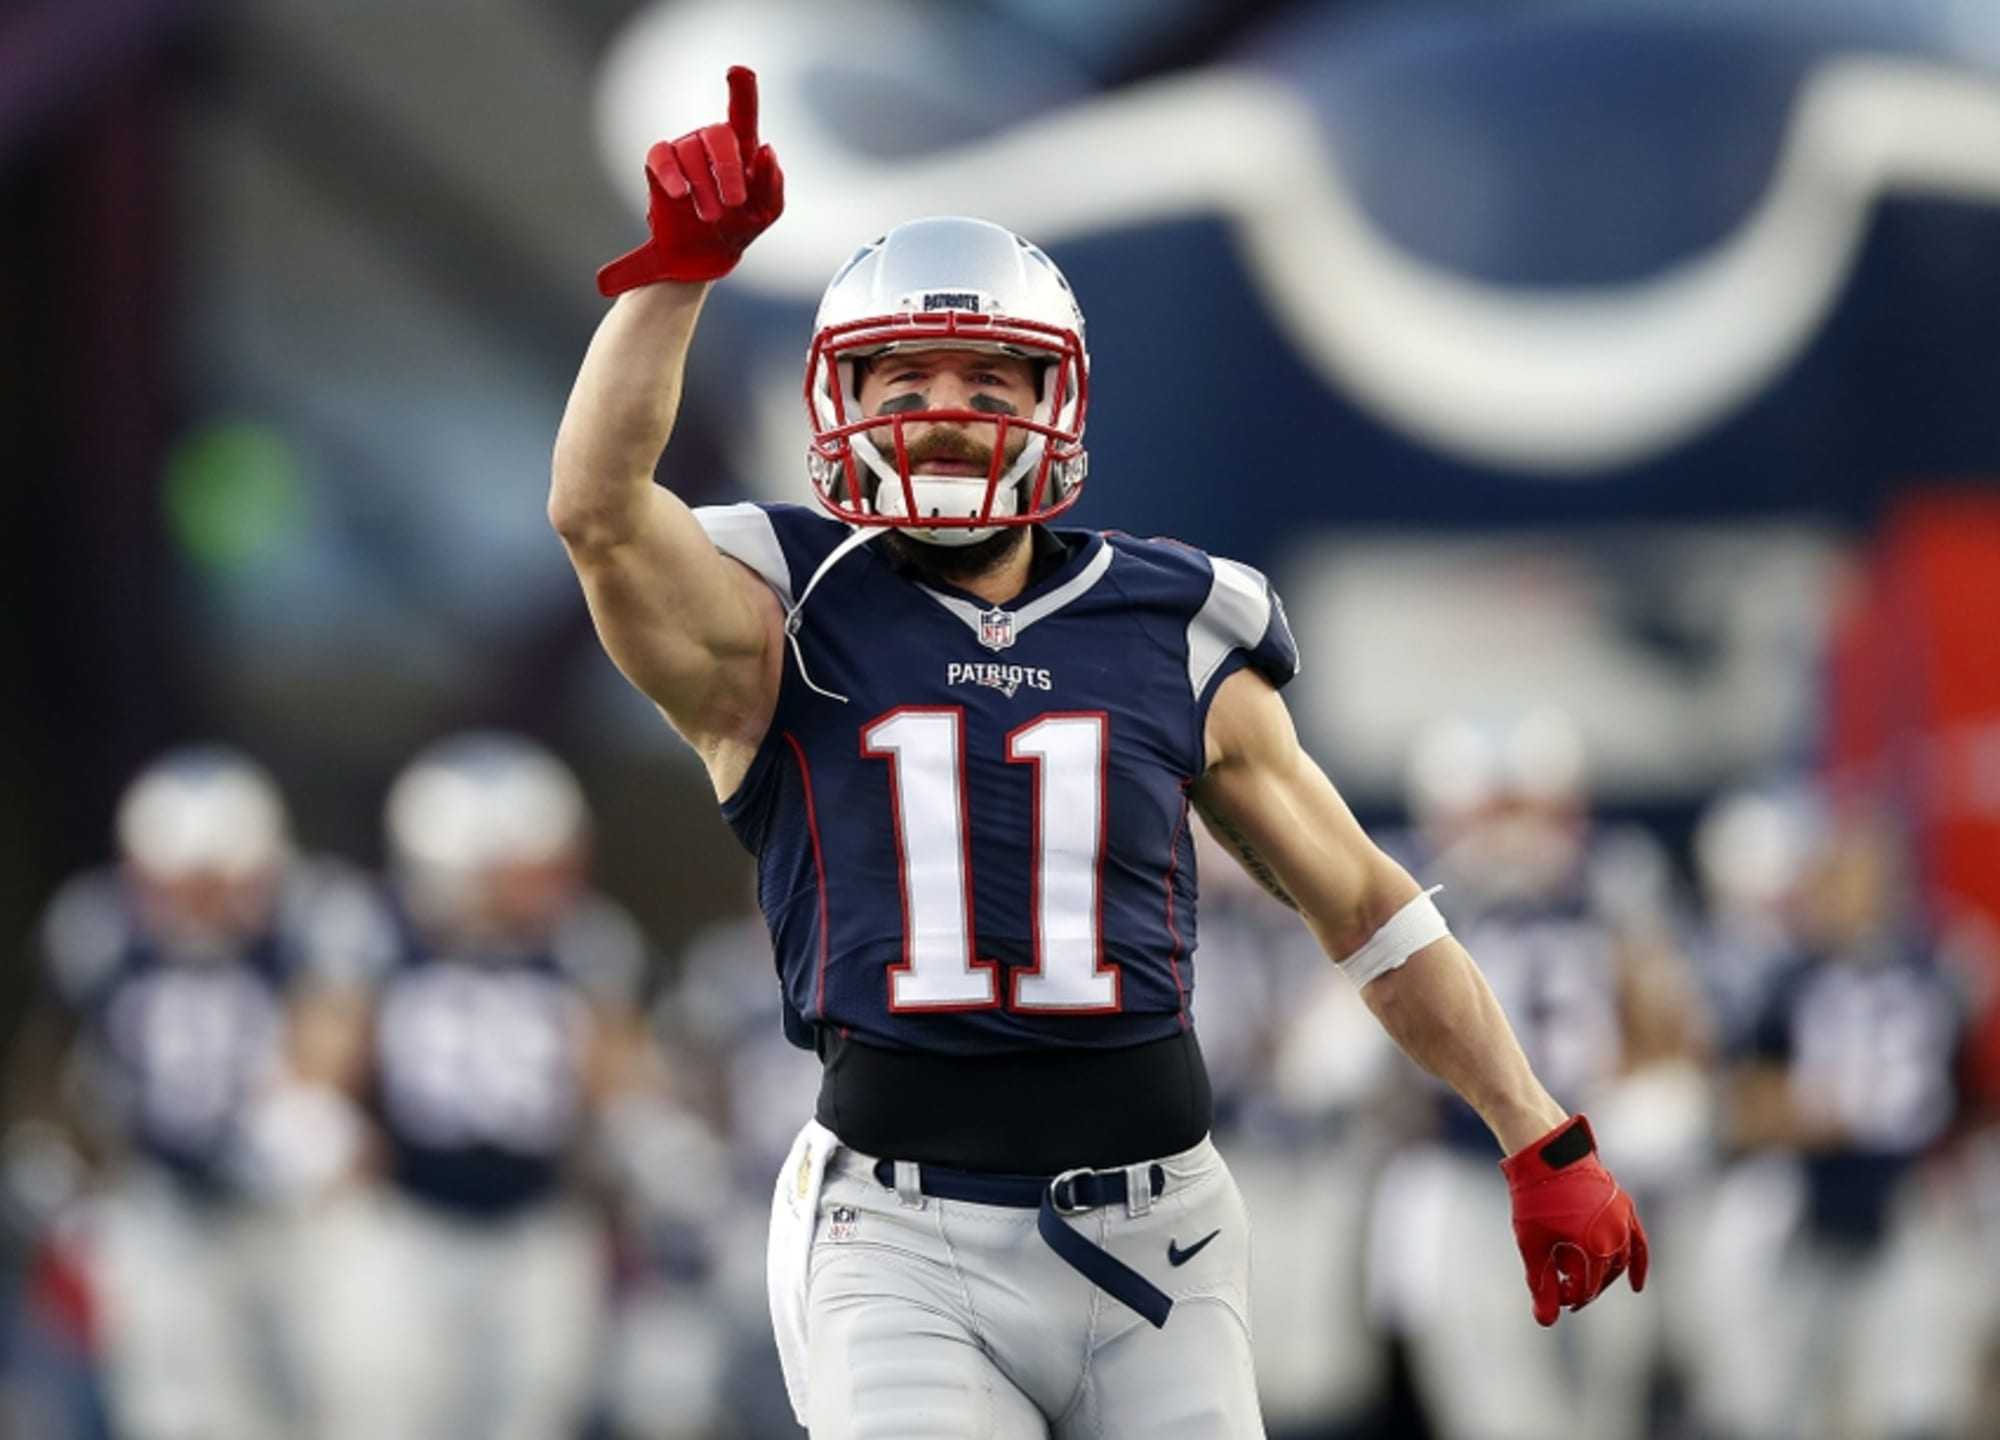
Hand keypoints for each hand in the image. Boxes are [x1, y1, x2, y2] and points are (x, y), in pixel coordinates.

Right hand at [598, 66, 784, 295]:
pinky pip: (660, 156)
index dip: (742, 90)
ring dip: (704, 187)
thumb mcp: (766, 213)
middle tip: (734, 203)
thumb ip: (773, 184)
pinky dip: (670, 172)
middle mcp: (712, 143)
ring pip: (691, 151)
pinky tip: (680, 193)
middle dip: (729, 168)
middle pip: (719, 134)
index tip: (738, 71)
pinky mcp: (660, 167)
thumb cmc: (740, 227)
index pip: (743, 113)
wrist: (706, 258)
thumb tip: (766, 149)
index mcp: (743, 149)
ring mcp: (685, 152)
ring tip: (711, 217)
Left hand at [1499, 1114, 1647, 1325]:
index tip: (1549, 1294)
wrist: (1545, 1151)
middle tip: (1563, 1294)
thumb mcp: (1531, 1244)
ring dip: (1604, 1277)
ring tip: (1586, 1285)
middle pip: (1604, 1277)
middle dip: (1584, 1288)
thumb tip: (1546, 1322)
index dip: (1565, 1297)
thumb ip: (1541, 1284)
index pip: (1585, 1289)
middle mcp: (1616, 1236)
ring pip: (1620, 1262)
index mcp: (1593, 1247)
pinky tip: (1635, 1286)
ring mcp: (1623, 1220)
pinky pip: (1638, 1242)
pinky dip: (1637, 1264)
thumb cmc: (1534, 1198)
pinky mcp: (1624, 1207)